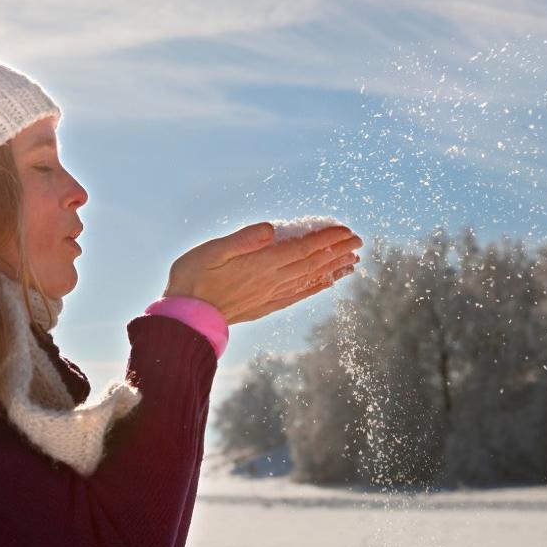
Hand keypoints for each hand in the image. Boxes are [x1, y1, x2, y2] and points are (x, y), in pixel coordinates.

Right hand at [163, 221, 362, 324]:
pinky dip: (317, 287)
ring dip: (333, 269)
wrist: (186, 318)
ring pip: (310, 279)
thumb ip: (243, 239)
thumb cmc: (193, 278)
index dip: (325, 239)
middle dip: (337, 251)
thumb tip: (271, 228)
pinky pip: (299, 294)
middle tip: (359, 242)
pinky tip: (327, 283)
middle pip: (312, 263)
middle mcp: (271, 281)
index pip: (302, 248)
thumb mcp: (212, 251)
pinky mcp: (265, 305)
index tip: (346, 230)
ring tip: (353, 261)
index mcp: (261, 264)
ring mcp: (270, 295)